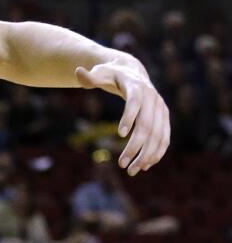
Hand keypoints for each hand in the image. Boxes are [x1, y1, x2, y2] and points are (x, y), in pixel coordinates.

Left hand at [76, 60, 169, 175]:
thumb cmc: (111, 74)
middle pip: (147, 124)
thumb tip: (78, 71)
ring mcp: (161, 108)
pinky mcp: (164, 118)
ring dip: (147, 154)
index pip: (134, 102)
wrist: (133, 72)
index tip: (119, 134)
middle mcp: (153, 98)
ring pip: (158, 135)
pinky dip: (157, 152)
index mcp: (136, 86)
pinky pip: (164, 138)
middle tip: (122, 164)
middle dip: (136, 146)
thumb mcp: (99, 73)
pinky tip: (145, 165)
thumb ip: (89, 77)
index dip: (128, 117)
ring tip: (132, 170)